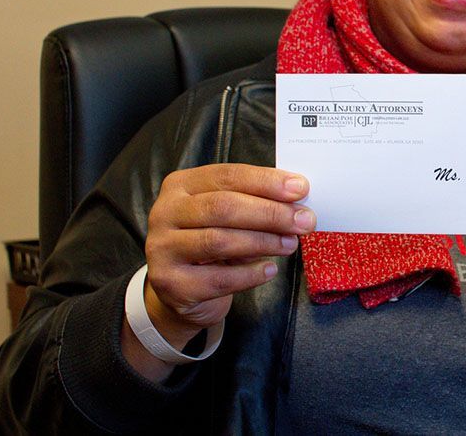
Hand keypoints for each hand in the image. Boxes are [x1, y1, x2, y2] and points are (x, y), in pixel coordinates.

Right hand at [123, 164, 314, 378]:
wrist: (179, 289)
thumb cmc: (210, 241)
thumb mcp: (225, 215)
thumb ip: (253, 202)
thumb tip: (297, 202)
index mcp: (180, 185)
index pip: (227, 176)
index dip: (266, 181)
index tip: (300, 188)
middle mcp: (165, 213)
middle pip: (223, 207)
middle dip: (270, 213)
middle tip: (303, 221)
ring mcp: (163, 249)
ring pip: (219, 241)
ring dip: (263, 242)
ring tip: (290, 244)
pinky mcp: (171, 284)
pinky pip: (219, 278)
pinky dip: (250, 274)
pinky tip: (270, 270)